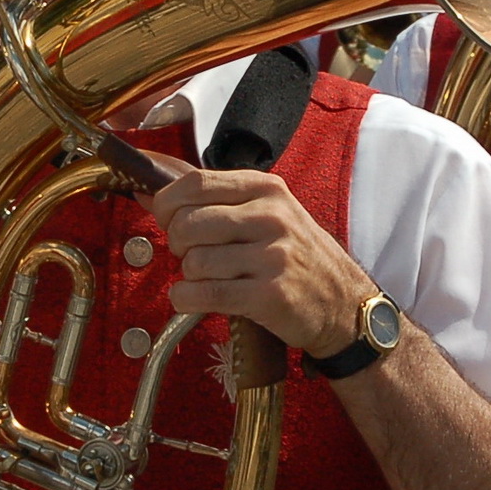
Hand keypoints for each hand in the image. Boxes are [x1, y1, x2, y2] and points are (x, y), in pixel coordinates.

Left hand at [147, 165, 366, 356]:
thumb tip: (147, 190)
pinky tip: (192, 299)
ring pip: (194, 262)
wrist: (343, 305)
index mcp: (267, 189)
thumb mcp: (268, 213)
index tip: (166, 219)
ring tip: (209, 279)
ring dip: (189, 276)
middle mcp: (271, 217)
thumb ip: (213, 199)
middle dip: (178, 245)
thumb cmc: (297, 257)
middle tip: (193, 255)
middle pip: (187, 224)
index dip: (166, 204)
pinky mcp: (269, 295)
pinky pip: (204, 294)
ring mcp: (273, 257)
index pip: (194, 184)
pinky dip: (186, 299)